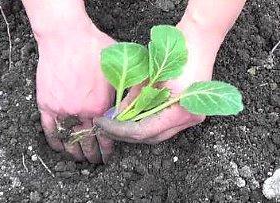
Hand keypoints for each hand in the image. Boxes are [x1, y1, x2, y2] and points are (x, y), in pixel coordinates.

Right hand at [24, 1, 114, 162]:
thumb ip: (124, 91)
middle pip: (87, 141)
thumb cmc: (94, 48)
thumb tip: (129, 108)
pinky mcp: (46, 104)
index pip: (106, 136)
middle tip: (94, 161)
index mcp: (100, 106)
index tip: (107, 156)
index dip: (107, 149)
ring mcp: (61, 109)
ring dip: (74, 152)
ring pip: (68, 138)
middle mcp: (80, 112)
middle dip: (92, 154)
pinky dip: (54, 141)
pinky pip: (49, 128)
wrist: (67, 36)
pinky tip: (59, 148)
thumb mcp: (118, 69)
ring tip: (78, 160)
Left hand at [95, 21, 223, 143]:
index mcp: (179, 111)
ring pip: (159, 133)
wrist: (200, 38)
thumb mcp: (147, 75)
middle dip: (126, 134)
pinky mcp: (191, 111)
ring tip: (118, 123)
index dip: (119, 130)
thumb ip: (132, 99)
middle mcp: (188, 119)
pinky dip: (150, 122)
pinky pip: (166, 124)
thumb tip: (116, 115)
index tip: (102, 124)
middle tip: (107, 126)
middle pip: (151, 137)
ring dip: (138, 130)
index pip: (142, 131)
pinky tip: (136, 117)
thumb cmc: (175, 50)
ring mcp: (192, 117)